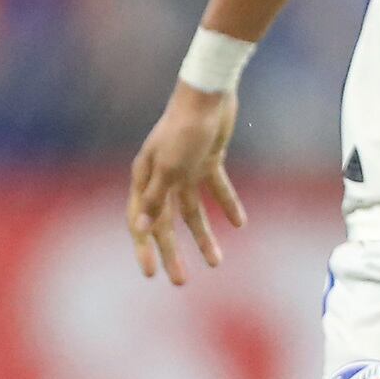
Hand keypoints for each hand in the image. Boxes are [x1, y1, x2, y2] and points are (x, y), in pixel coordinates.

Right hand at [125, 83, 245, 285]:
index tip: (151, 274)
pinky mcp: (207, 161)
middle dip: (173, 253)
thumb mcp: (170, 167)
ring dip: (203, 237)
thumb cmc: (184, 129)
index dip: (144, 249)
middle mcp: (161, 177)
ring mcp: (185, 169)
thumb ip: (156, 196)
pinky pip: (216, 190)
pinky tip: (239, 224)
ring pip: (191, 211)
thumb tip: (140, 227)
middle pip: (165, 223)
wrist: (210, 94)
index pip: (140, 222)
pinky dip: (227, 206)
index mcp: (145, 178)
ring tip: (216, 263)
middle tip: (180, 283)